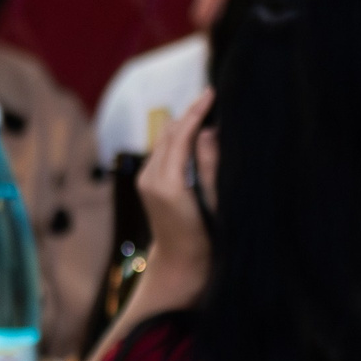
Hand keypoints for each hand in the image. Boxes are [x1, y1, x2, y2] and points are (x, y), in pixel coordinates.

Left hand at [136, 89, 216, 298]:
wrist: (179, 267)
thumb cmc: (207, 243)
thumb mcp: (216, 206)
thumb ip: (211, 167)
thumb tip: (209, 131)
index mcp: (169, 183)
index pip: (182, 135)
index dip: (197, 112)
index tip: (212, 93)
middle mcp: (150, 177)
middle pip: (170, 133)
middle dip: (190, 114)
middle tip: (213, 97)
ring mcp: (144, 180)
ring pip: (165, 140)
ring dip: (184, 125)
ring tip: (207, 111)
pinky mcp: (145, 183)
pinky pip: (163, 152)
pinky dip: (178, 139)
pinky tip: (195, 135)